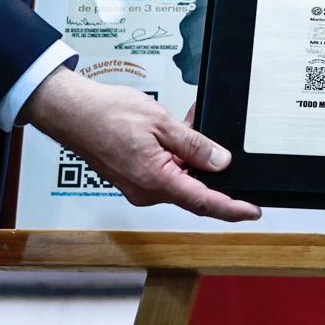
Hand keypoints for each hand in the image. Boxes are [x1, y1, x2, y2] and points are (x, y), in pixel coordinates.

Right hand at [23, 68, 259, 222]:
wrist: (72, 112)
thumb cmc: (107, 114)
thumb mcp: (161, 122)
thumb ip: (194, 145)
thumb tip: (221, 162)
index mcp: (156, 181)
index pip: (204, 202)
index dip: (232, 209)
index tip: (252, 211)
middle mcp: (146, 192)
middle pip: (192, 190)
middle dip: (209, 167)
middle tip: (215, 140)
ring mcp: (137, 187)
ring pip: (178, 178)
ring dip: (190, 157)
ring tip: (190, 123)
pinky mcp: (132, 179)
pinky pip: (163, 172)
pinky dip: (175, 156)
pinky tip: (176, 132)